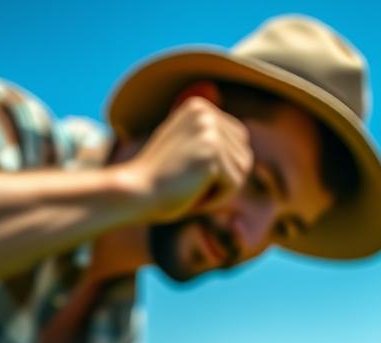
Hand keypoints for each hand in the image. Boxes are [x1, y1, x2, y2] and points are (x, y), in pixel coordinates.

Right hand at [121, 96, 253, 223]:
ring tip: (190, 187)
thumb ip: (209, 142)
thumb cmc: (158, 180)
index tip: (192, 173)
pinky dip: (216, 198)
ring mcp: (209, 131)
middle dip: (224, 178)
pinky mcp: (212, 154)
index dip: (223, 167)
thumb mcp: (185, 150)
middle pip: (244, 156)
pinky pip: (233, 186)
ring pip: (241, 172)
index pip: (239, 141)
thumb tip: (245, 152)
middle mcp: (206, 112)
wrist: (135, 192)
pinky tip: (192, 195)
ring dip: (220, 189)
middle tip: (191, 183)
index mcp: (199, 107)